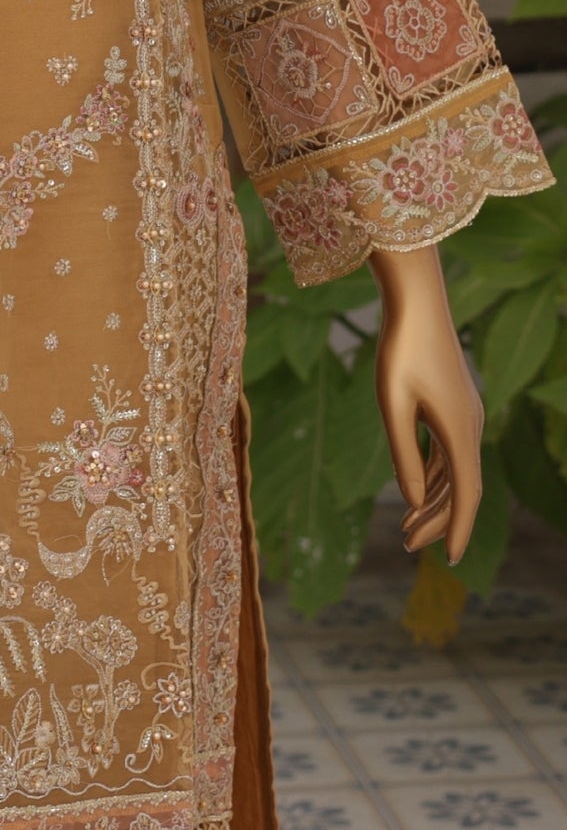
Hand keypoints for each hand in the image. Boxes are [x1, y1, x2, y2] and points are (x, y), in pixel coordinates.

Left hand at [368, 244, 482, 563]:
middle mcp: (470, 425)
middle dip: (439, 519)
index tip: (454, 561)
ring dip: (436, 499)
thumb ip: (404, 454)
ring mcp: (464, 413)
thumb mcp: (393, 404)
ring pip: (456, 469)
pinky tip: (418, 487)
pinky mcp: (454, 402)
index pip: (466, 494)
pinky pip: (450, 449)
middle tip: (407, 545)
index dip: (459, 529)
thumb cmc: (400, 350)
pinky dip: (437, 473)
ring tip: (409, 525)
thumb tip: (414, 499)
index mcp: (459, 431)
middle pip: (461, 487)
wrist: (417, 302)